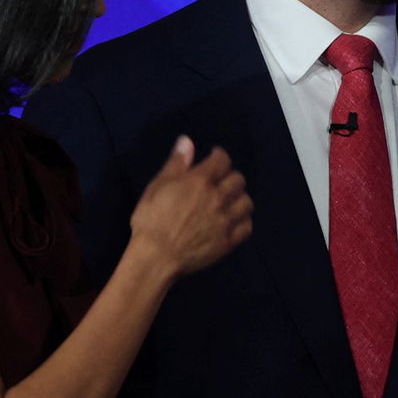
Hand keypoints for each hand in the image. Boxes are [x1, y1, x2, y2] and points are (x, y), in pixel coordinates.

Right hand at [129, 136, 252, 275]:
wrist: (156, 256)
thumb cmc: (151, 219)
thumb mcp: (158, 186)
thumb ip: (176, 164)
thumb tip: (187, 141)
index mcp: (200, 181)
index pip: (222, 160)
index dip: (220, 156)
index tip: (216, 157)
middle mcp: (218, 198)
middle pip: (238, 180)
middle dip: (230, 176)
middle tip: (221, 181)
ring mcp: (226, 221)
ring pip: (246, 202)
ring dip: (239, 198)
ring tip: (229, 201)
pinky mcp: (229, 242)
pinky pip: (247, 227)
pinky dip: (243, 221)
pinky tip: (233, 221)